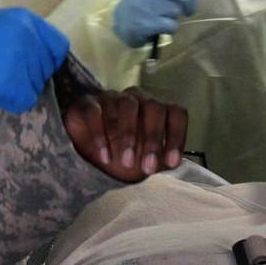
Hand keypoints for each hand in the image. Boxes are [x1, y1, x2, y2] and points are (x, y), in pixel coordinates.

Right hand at [0, 8, 69, 112]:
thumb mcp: (0, 27)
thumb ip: (24, 39)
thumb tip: (42, 62)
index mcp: (27, 19)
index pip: (59, 46)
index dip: (48, 62)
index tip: (31, 69)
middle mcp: (29, 35)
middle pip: (47, 70)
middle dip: (30, 78)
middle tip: (1, 76)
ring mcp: (22, 59)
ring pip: (36, 88)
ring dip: (18, 91)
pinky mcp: (12, 82)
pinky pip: (24, 102)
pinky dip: (9, 103)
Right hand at [64, 88, 187, 180]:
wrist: (88, 156)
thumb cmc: (124, 155)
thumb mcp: (144, 161)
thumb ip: (160, 159)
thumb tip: (172, 161)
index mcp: (156, 110)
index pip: (176, 113)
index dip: (177, 136)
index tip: (172, 162)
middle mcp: (137, 98)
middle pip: (154, 106)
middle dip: (153, 138)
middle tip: (148, 167)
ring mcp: (112, 97)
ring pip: (127, 105)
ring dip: (129, 135)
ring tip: (126, 162)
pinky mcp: (88, 103)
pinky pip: (96, 111)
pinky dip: (100, 135)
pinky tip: (104, 156)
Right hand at [112, 0, 217, 47]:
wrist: (124, 20)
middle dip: (188, 3)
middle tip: (186, 9)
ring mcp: (142, 5)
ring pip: (176, 11)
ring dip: (177, 15)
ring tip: (166, 15)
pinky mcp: (143, 23)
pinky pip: (170, 25)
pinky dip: (171, 27)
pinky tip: (161, 25)